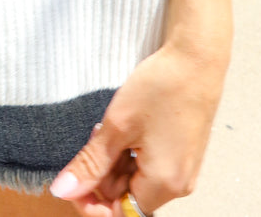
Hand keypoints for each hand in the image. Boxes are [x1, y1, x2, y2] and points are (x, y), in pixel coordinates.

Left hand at [49, 39, 228, 213]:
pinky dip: (130, 154)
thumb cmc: (163, 87)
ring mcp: (182, 170)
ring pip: (135, 181)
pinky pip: (149, 168)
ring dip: (115, 162)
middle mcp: (177, 185)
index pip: (118, 214)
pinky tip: (125, 128)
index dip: (91, 201)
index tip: (74, 178)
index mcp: (164, 185)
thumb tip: (63, 191)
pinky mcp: (182, 155)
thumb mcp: (118, 125)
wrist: (197, 58)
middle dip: (102, 175)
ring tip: (109, 127)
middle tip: (94, 139)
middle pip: (126, 198)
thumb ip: (90, 164)